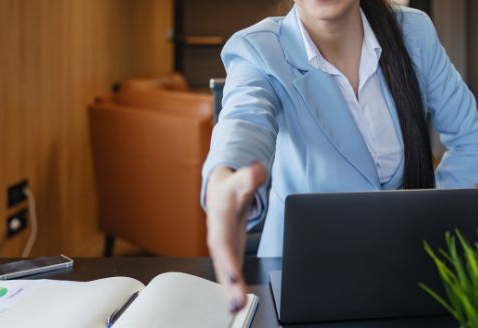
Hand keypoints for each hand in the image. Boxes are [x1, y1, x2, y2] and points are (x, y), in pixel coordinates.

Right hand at [205, 162, 267, 311]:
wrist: (219, 192)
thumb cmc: (230, 188)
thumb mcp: (241, 179)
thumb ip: (251, 176)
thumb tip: (258, 170)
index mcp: (220, 220)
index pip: (223, 242)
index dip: (228, 259)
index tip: (234, 275)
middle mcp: (218, 237)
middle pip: (223, 263)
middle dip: (229, 283)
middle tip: (237, 302)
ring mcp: (222, 248)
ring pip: (225, 271)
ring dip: (231, 291)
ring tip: (238, 307)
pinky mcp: (228, 254)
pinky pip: (230, 273)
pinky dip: (233, 288)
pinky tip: (238, 302)